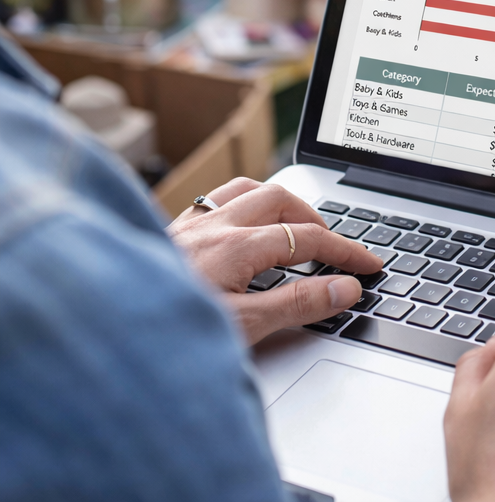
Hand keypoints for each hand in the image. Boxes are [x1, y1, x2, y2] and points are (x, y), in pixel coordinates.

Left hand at [167, 178, 381, 344]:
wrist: (99, 326)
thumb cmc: (164, 332)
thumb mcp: (242, 328)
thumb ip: (297, 304)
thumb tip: (344, 287)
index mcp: (236, 245)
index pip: (308, 238)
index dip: (346, 251)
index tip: (369, 266)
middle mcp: (212, 225)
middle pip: (281, 199)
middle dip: (315, 219)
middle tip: (335, 249)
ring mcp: (188, 225)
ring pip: (246, 189)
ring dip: (278, 202)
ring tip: (295, 226)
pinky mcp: (169, 233)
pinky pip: (215, 200)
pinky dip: (242, 206)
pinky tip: (241, 229)